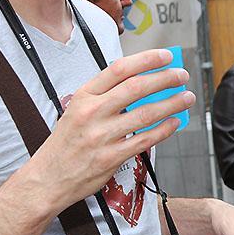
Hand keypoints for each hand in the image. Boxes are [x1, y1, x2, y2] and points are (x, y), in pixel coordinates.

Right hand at [29, 49, 194, 212]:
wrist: (47, 178)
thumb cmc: (66, 143)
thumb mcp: (76, 110)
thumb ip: (105, 96)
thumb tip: (143, 82)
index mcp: (84, 96)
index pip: (119, 69)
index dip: (147, 59)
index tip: (165, 56)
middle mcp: (92, 113)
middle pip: (137, 88)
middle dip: (165, 78)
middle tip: (181, 75)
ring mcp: (102, 136)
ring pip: (146, 113)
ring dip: (172, 103)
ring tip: (186, 98)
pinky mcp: (112, 157)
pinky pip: (146, 139)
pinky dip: (164, 129)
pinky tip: (174, 122)